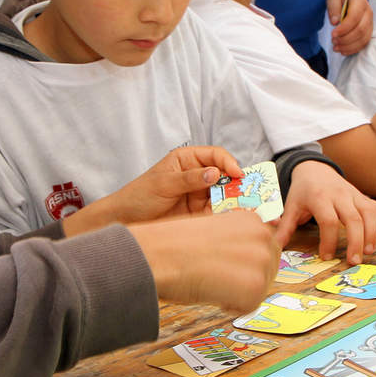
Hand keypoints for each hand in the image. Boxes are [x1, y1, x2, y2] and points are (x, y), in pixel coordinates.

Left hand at [64, 146, 241, 233]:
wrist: (125, 221)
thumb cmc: (139, 196)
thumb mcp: (163, 184)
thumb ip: (189, 179)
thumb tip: (215, 173)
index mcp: (188, 160)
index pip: (215, 155)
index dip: (229, 163)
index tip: (237, 174)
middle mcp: (197, 176)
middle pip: (225, 176)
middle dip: (238, 184)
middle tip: (250, 194)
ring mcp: (199, 196)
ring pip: (225, 196)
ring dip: (236, 201)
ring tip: (247, 209)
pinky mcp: (199, 215)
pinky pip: (218, 213)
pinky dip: (228, 216)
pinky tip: (234, 220)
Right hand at [132, 212, 278, 313]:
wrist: (157, 254)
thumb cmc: (173, 244)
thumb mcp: (213, 229)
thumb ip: (236, 240)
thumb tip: (245, 260)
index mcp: (251, 220)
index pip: (265, 249)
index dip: (246, 263)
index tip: (229, 268)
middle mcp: (262, 236)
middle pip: (269, 269)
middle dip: (247, 279)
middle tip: (219, 280)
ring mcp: (261, 260)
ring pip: (260, 289)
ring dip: (239, 293)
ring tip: (213, 284)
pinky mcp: (255, 285)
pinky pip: (250, 306)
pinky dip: (232, 307)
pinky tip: (213, 294)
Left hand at [273, 160, 375, 265]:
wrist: (315, 169)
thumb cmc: (303, 191)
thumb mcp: (291, 207)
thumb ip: (285, 227)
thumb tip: (276, 247)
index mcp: (319, 197)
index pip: (329, 221)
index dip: (329, 241)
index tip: (326, 256)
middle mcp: (340, 195)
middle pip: (354, 219)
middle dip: (356, 242)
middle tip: (353, 262)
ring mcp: (354, 195)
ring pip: (370, 214)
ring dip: (371, 235)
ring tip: (367, 253)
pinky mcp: (363, 196)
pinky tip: (373, 238)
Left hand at [328, 0, 372, 54]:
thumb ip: (333, 8)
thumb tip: (335, 22)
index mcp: (360, 2)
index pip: (354, 18)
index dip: (343, 28)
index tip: (332, 34)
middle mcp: (368, 13)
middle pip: (360, 30)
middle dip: (345, 39)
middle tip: (333, 41)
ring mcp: (370, 23)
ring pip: (363, 39)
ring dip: (349, 46)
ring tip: (336, 47)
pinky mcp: (369, 30)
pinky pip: (364, 43)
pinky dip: (353, 49)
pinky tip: (343, 50)